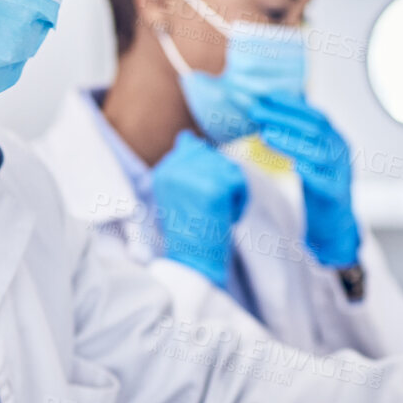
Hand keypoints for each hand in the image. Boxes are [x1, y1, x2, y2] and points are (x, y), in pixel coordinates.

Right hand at [151, 130, 248, 287]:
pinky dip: (239, 203)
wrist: (192, 265)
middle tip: (205, 212)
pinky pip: (239, 184)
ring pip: (229, 169)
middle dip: (219, 184)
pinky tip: (222, 219)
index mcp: (163, 170)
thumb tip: (187, 137)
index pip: (194, 150)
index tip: (195, 205)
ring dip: (230, 193)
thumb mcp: (179, 195)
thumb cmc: (189, 236)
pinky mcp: (214, 186)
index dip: (204, 176)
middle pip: (215, 157)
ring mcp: (193, 175)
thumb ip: (184, 165)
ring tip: (213, 215)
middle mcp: (173, 167)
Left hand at [248, 94, 359, 268]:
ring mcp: (342, 173)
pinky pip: (326, 183)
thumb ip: (296, 133)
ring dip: (292, 142)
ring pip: (319, 154)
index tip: (266, 96)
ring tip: (266, 135)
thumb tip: (269, 107)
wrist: (333, 221)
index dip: (291, 104)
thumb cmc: (317, 182)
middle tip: (256, 112)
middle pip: (315, 129)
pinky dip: (311, 173)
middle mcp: (341, 152)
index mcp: (335, 138)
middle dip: (284, 118)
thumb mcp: (308, 153)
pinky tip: (296, 166)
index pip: (315, 114)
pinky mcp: (337, 195)